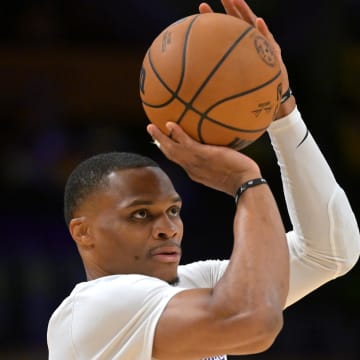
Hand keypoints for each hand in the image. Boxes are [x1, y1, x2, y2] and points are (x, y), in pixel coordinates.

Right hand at [147, 121, 260, 196]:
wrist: (244, 183)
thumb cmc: (239, 178)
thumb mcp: (223, 173)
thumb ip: (218, 165)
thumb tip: (222, 154)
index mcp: (195, 172)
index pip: (179, 160)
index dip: (170, 151)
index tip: (165, 143)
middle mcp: (191, 168)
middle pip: (171, 155)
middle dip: (159, 143)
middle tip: (151, 130)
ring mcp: (195, 162)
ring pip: (172, 149)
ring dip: (160, 138)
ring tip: (151, 126)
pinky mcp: (202, 154)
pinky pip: (184, 142)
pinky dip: (175, 134)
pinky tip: (169, 124)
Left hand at [199, 0, 295, 118]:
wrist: (269, 97)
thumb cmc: (249, 89)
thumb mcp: (232, 81)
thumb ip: (219, 74)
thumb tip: (193, 81)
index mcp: (240, 44)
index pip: (226, 26)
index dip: (215, 16)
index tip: (201, 8)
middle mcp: (251, 40)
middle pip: (240, 18)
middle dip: (231, 4)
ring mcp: (263, 45)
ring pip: (253, 24)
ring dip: (245, 11)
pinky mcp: (274, 53)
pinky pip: (268, 40)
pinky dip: (263, 31)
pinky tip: (259, 22)